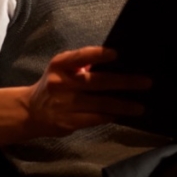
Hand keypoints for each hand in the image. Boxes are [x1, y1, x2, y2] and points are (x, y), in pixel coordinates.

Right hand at [23, 46, 150, 137]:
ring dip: (123, 105)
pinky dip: (110, 116)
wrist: (30, 111)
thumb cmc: (54, 84)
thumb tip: (113, 59)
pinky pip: (94, 118)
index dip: (98, 54)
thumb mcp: (62, 68)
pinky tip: (121, 114)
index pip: (79, 56)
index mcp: (60, 65)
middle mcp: (61, 83)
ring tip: (140, 107)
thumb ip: (81, 63)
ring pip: (100, 103)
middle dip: (124, 82)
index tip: (116, 54)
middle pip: (97, 81)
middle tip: (145, 82)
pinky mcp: (67, 122)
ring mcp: (64, 104)